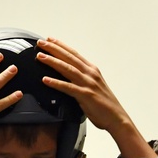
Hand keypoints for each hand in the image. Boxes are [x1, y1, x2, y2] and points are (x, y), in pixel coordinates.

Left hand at [36, 38, 155, 157]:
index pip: (74, 54)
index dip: (61, 46)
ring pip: (67, 69)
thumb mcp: (93, 87)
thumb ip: (82, 80)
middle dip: (53, 49)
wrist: (117, 118)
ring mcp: (88, 84)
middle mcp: (90, 74)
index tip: (49, 39)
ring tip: (40, 56)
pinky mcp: (86, 95)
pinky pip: (68, 87)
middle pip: (69, 57)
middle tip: (40, 43)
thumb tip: (68, 78)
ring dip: (52, 61)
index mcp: (92, 70)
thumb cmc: (104, 105)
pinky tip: (45, 80)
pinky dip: (56, 83)